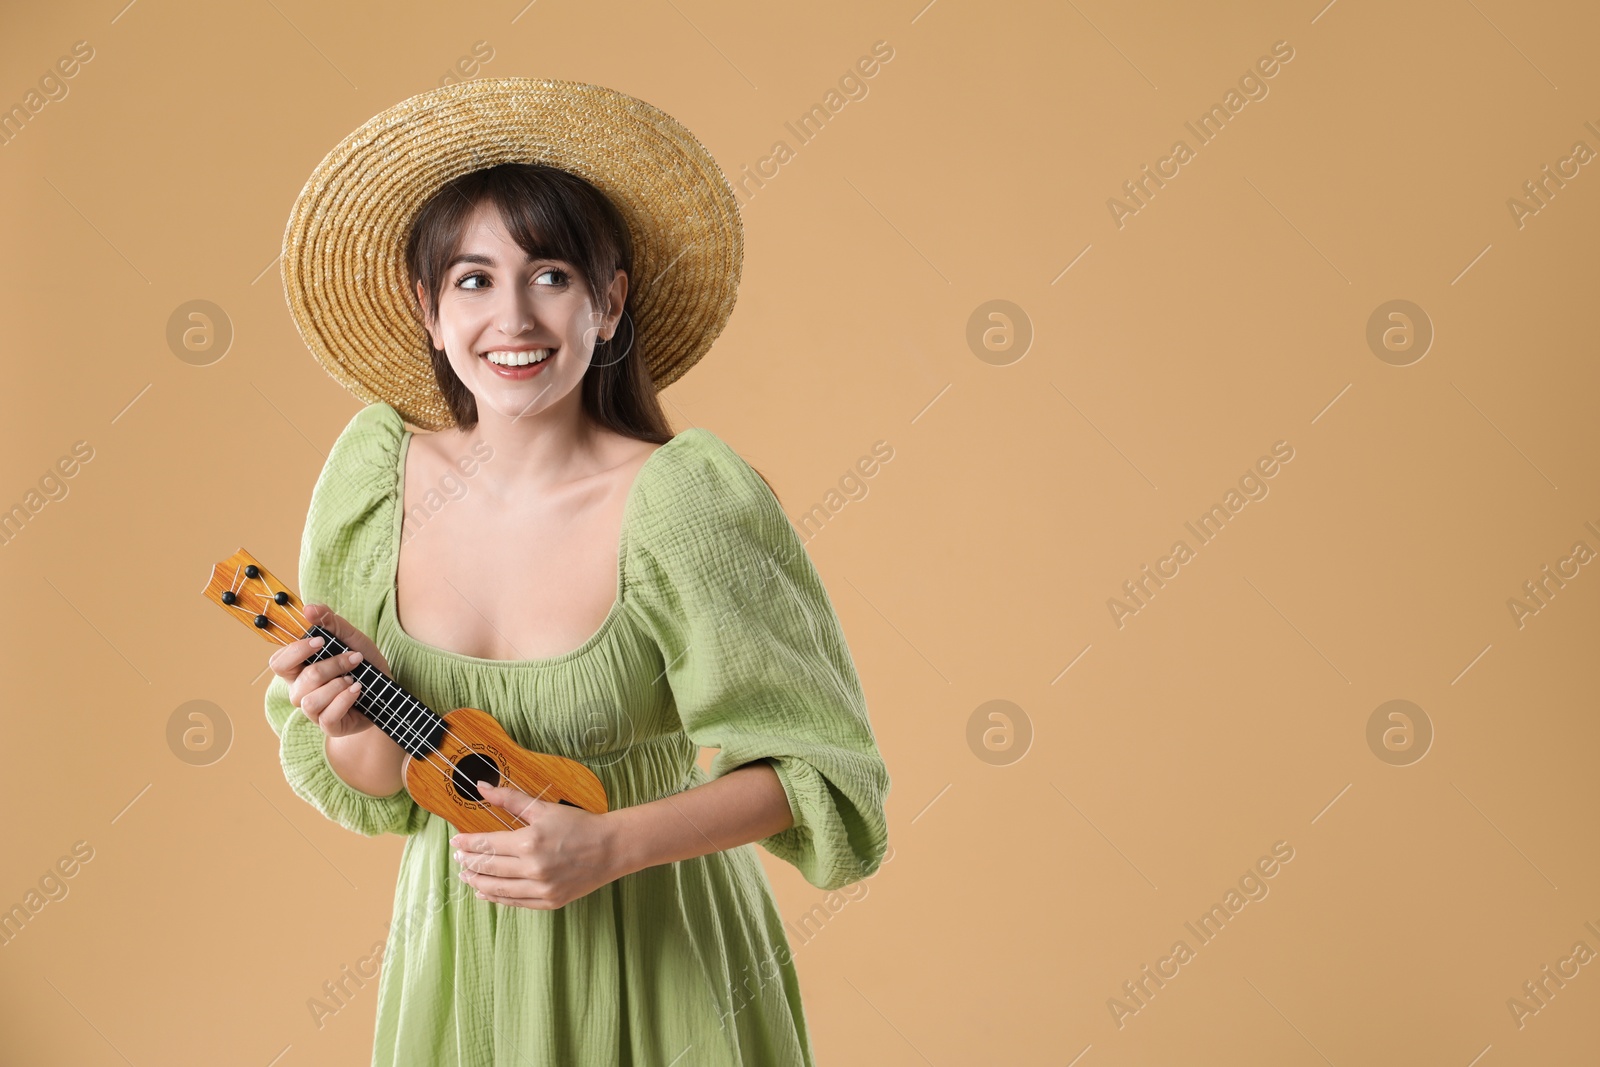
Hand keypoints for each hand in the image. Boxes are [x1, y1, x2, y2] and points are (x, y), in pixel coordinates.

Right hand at [267, 603, 391, 738]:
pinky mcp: (329, 726)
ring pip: (309, 701)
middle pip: (300, 680)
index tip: (321, 640)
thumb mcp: (351, 638)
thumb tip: (307, 608)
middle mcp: (301, 691)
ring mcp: (314, 711)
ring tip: (354, 679)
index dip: (295, 651)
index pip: (278, 663)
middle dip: (330, 665)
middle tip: (353, 658)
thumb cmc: (363, 665)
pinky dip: (344, 700)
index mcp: (299, 669)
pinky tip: (357, 690)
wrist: (387, 692)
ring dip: (336, 685)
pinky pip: (327, 717)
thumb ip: (330, 623)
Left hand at [452, 782, 622, 909]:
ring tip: (466, 877)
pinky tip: (485, 893)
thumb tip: (482, 786)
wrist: (612, 848)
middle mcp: (533, 868)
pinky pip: (515, 902)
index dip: (468, 843)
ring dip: (477, 883)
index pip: (487, 845)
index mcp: (529, 842)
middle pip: (489, 868)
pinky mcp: (549, 901)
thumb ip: (510, 799)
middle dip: (469, 863)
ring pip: (498, 889)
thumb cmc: (580, 824)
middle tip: (457, 858)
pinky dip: (497, 898)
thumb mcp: (544, 808)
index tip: (455, 841)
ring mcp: (541, 888)